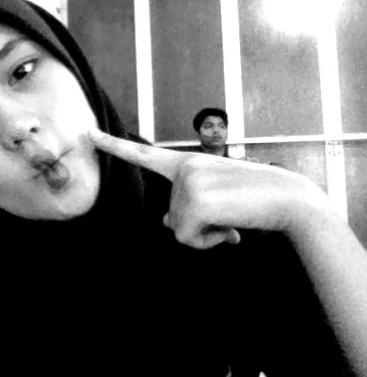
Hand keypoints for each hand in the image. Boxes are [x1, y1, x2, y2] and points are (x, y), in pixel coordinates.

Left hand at [88, 128, 330, 248]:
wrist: (289, 199)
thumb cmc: (253, 200)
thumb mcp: (215, 199)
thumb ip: (186, 205)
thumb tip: (163, 222)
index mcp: (186, 164)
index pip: (144, 155)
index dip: (113, 146)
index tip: (87, 134)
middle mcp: (183, 168)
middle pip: (170, 217)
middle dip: (197, 226)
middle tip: (228, 214)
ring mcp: (188, 183)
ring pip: (178, 229)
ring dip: (205, 235)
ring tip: (231, 218)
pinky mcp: (195, 202)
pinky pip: (187, 238)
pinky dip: (208, 242)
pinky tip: (229, 229)